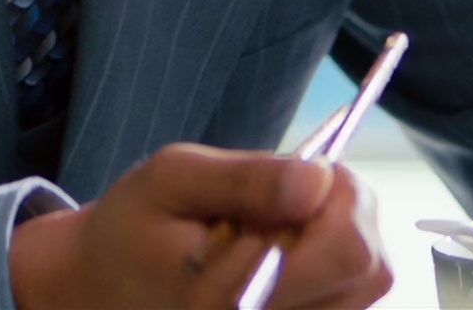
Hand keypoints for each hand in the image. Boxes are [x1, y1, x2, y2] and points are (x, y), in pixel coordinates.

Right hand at [8, 144, 389, 309]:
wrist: (103, 288)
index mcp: (234, 298)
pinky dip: (331, 266)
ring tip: (282, 224)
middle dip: (344, 218)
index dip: (339, 199)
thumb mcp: (172, 178)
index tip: (300, 174)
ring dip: (339, 242)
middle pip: (370, 272)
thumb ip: (246, 179)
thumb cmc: (134, 230)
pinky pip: (346, 299)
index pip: (347, 250)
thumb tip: (318, 179)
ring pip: (365, 287)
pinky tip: (287, 251)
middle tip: (292, 196)